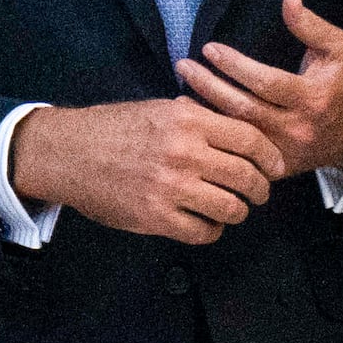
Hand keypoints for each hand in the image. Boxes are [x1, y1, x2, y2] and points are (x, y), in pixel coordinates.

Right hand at [12, 98, 276, 242]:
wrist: (67, 153)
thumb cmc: (112, 129)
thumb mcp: (159, 109)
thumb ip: (199, 119)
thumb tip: (238, 133)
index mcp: (189, 120)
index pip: (250, 139)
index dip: (270, 157)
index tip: (275, 168)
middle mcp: (184, 152)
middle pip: (247, 176)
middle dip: (260, 190)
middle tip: (258, 194)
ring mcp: (170, 187)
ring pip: (230, 208)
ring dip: (238, 212)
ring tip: (232, 210)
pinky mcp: (155, 216)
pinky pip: (203, 232)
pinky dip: (212, 231)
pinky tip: (205, 224)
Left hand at [181, 0, 342, 181]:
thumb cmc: (340, 84)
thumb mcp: (339, 49)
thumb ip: (313, 26)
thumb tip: (289, 0)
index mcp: (313, 98)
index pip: (267, 82)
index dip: (236, 65)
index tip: (209, 49)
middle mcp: (297, 128)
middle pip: (245, 108)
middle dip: (210, 85)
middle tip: (184, 65)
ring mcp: (284, 152)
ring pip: (237, 132)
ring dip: (205, 108)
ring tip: (182, 85)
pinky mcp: (276, 168)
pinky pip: (239, 151)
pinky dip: (216, 134)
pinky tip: (195, 116)